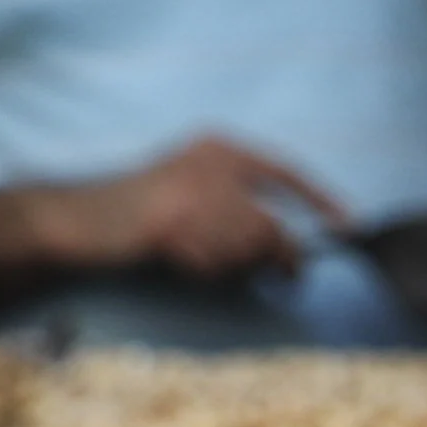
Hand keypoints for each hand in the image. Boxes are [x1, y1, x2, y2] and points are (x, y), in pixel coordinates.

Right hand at [43, 134, 330, 275]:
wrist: (77, 220)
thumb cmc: (137, 212)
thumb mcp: (192, 188)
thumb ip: (237, 204)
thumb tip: (289, 244)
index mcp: (218, 148)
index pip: (285, 172)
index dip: (321, 200)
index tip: (350, 225)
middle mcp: (209, 163)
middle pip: (270, 225)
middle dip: (283, 258)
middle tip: (288, 278)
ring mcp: (190, 194)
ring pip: (247, 249)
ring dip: (235, 269)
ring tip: (208, 264)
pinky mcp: (172, 225)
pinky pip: (214, 265)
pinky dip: (207, 274)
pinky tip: (184, 264)